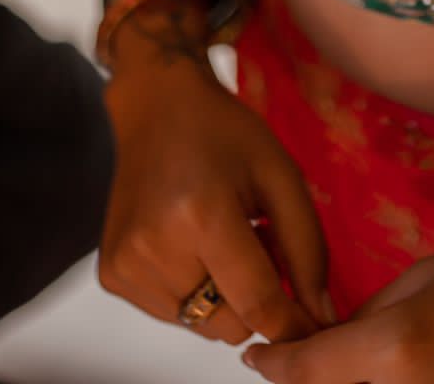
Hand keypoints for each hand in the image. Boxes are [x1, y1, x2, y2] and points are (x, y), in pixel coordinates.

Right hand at [100, 0, 330, 346]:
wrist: (157, 107)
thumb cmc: (224, 133)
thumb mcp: (281, 175)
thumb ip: (307, 248)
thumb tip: (321, 317)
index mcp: (201, 215)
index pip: (256, 302)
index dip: (293, 323)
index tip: (315, 324)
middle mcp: (155, 247)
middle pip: (230, 324)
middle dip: (258, 298)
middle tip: (259, 244)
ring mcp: (126, 265)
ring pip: (203, 325)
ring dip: (225, 297)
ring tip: (225, 240)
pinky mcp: (112, 276)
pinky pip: (173, 314)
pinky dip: (195, 292)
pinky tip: (195, 245)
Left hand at [243, 213, 433, 383]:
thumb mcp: (426, 277)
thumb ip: (371, 319)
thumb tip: (334, 345)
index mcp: (396, 350)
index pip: (305, 372)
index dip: (272, 364)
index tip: (255, 357)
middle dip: (317, 381)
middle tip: (312, 360)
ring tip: (370, 364)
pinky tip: (411, 374)